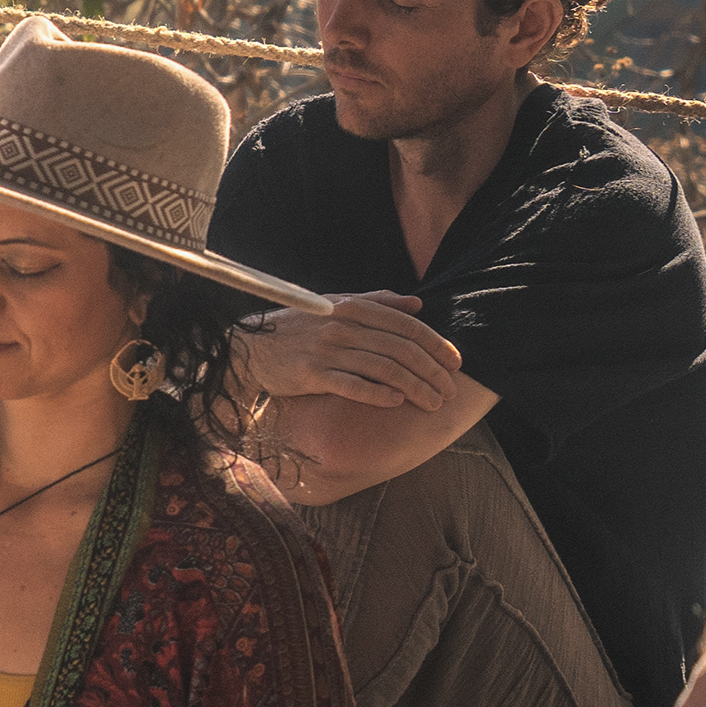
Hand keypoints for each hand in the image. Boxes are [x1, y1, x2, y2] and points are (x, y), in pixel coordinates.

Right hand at [236, 294, 462, 410]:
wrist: (250, 347)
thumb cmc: (298, 327)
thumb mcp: (335, 304)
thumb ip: (377, 302)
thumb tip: (418, 305)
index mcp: (352, 307)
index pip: (405, 325)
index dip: (435, 344)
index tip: (455, 363)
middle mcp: (342, 326)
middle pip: (400, 349)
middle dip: (432, 371)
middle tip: (450, 391)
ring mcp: (326, 350)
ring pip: (383, 369)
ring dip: (414, 388)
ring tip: (433, 403)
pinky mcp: (310, 374)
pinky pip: (351, 385)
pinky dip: (378, 394)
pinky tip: (397, 402)